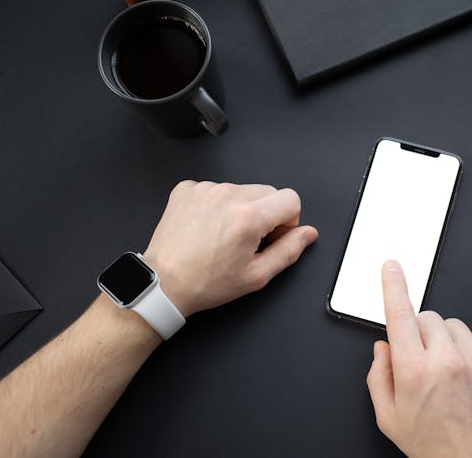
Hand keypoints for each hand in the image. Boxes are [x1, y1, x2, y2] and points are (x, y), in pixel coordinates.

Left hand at [142, 181, 317, 317]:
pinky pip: (216, 189)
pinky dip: (217, 205)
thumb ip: (289, 251)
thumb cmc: (205, 283)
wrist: (164, 283)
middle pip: (268, 192)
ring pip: (242, 190)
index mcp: (249, 217)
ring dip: (241, 209)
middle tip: (248, 241)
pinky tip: (207, 228)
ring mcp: (205, 189)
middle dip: (266, 214)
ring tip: (223, 236)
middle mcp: (227, 196)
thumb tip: (308, 234)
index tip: (273, 236)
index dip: (289, 221)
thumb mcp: (256, 275)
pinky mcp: (188, 189)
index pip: (291, 199)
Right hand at [366, 261, 471, 457]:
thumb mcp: (389, 417)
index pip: (400, 315)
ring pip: (453, 324)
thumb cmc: (435, 445)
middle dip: (420, 333)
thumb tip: (383, 348)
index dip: (393, 286)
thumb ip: (379, 376)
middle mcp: (446, 360)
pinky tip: (466, 373)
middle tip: (423, 361)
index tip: (392, 267)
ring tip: (448, 372)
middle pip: (427, 317)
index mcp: (414, 371)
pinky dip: (469, 348)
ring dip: (445, 340)